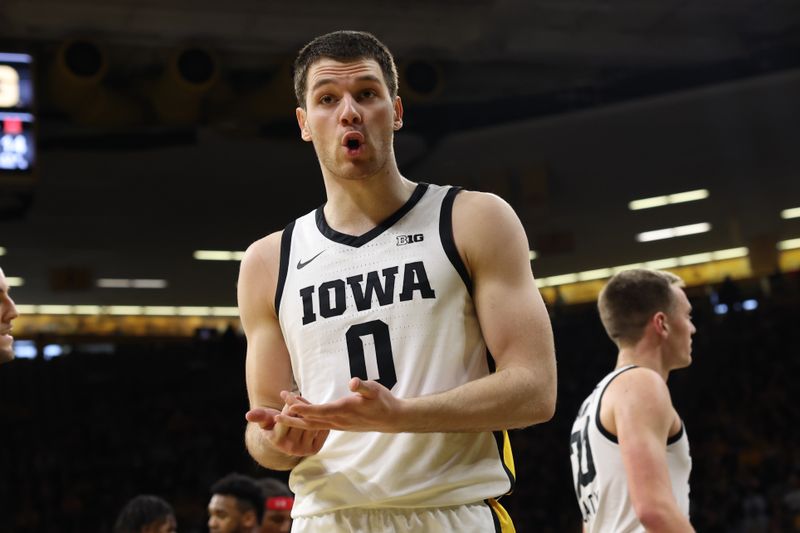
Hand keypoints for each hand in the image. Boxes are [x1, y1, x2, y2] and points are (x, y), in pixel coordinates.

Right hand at [245, 400, 328, 456]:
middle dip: (300, 406)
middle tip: (297, 397)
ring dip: (310, 411)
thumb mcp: (265, 419)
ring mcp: (303, 451)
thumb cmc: (273, 423)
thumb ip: (259, 416)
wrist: (284, 438)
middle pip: (301, 419)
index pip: (287, 416)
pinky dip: (318, 420)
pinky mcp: (314, 450)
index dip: (289, 404)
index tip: (287, 396)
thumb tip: (248, 415)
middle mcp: (290, 448)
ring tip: (304, 405)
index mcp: (277, 440)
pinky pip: (321, 429)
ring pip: (312, 423)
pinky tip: (313, 415)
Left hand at [275, 378, 404, 432]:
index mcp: (344, 411)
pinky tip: (303, 409)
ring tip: (283, 408)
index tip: (288, 405)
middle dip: (292, 416)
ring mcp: (339, 424)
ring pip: (313, 423)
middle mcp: (338, 421)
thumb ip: (363, 386)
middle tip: (274, 413)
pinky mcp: (340, 424)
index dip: (303, 409)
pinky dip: (308, 417)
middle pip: (310, 421)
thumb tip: (353, 382)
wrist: (391, 419)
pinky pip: (319, 423)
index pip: (318, 411)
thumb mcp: (375, 390)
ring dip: (297, 418)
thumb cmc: (383, 402)